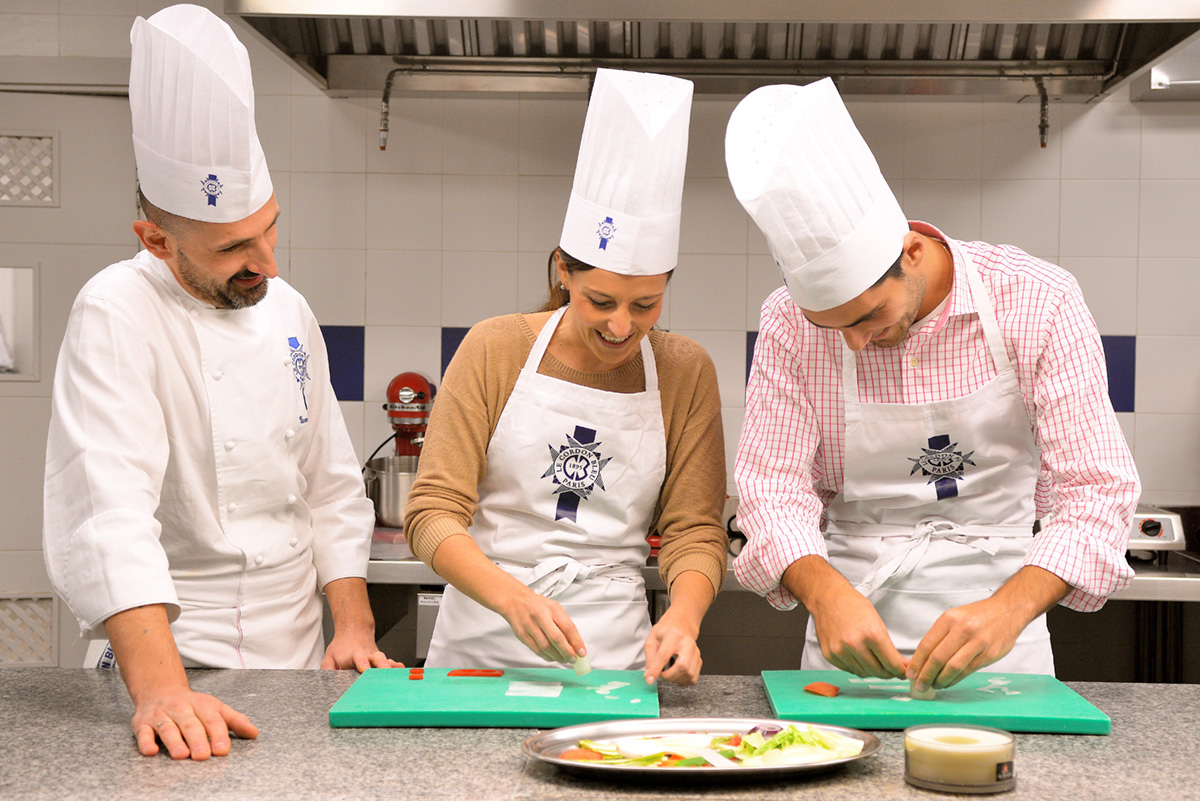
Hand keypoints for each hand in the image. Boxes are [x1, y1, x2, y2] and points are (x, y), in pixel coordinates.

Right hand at [130, 685, 257, 760]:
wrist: (160, 691)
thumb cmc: (192, 706)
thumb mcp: (216, 708)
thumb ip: (235, 721)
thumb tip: (254, 733)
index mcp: (202, 704)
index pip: (212, 719)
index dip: (218, 734)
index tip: (222, 750)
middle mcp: (181, 708)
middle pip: (190, 724)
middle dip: (197, 740)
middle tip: (203, 756)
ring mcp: (161, 715)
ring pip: (168, 728)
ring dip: (174, 742)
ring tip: (181, 755)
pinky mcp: (142, 723)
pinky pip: (143, 733)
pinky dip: (146, 742)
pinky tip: (151, 751)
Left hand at [320, 633, 404, 671]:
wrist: (353, 631)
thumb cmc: (341, 647)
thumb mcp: (329, 657)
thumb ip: (328, 670)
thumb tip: (328, 683)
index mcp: (355, 655)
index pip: (360, 660)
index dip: (363, 664)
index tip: (365, 669)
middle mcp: (369, 655)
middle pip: (378, 659)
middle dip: (383, 666)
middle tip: (386, 673)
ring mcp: (377, 657)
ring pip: (387, 661)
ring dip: (392, 668)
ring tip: (397, 677)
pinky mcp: (382, 661)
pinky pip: (392, 664)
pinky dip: (397, 668)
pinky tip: (402, 673)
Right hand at [495, 586, 585, 663]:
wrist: (514, 601)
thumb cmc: (537, 605)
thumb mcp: (553, 608)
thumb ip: (564, 623)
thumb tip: (575, 643)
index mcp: (552, 608)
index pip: (568, 627)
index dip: (577, 642)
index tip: (582, 652)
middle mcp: (541, 616)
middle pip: (557, 639)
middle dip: (567, 652)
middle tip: (573, 659)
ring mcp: (530, 626)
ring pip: (546, 647)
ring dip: (557, 657)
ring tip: (564, 659)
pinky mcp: (522, 635)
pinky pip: (536, 650)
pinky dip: (546, 657)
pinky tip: (552, 657)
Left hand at [643, 608, 701, 685]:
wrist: (680, 625)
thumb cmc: (666, 632)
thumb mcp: (652, 639)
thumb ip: (650, 658)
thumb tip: (649, 676)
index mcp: (673, 635)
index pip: (664, 655)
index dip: (656, 670)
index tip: (650, 680)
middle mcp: (687, 643)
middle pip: (682, 666)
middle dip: (669, 676)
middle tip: (660, 675)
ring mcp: (695, 652)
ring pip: (689, 674)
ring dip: (675, 679)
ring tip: (668, 673)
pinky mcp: (699, 660)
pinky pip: (693, 678)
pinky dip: (683, 680)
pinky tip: (676, 675)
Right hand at [785, 556, 906, 679]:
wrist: (828, 598)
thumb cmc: (854, 606)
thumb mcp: (877, 623)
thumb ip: (889, 647)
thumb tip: (902, 666)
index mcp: (871, 634)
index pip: (891, 664)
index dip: (900, 671)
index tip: (903, 672)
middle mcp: (854, 644)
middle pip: (878, 672)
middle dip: (888, 672)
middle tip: (891, 669)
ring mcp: (840, 651)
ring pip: (863, 673)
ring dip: (872, 671)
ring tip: (875, 662)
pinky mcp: (830, 655)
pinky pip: (849, 669)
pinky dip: (857, 667)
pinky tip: (859, 658)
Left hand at [906, 596, 1020, 690]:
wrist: (1007, 611)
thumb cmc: (978, 616)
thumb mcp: (955, 617)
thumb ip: (940, 635)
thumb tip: (922, 659)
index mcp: (949, 619)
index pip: (927, 644)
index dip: (917, 662)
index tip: (910, 673)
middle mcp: (962, 629)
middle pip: (938, 658)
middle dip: (925, 675)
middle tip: (919, 685)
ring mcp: (977, 642)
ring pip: (952, 667)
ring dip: (940, 680)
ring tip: (934, 685)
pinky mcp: (989, 654)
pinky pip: (967, 671)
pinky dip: (955, 680)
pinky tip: (948, 682)